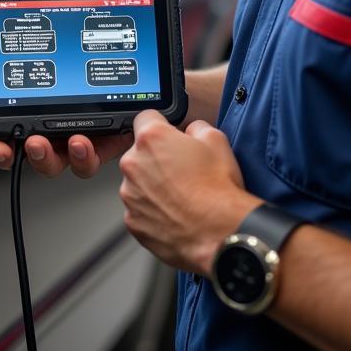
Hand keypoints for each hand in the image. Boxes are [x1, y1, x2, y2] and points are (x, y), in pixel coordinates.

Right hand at [0, 75, 129, 177]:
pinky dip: (90, 153)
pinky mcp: (106, 140)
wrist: (108, 81)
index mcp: (30, 129)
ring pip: (71, 163)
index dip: (1, 153)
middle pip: (41, 159)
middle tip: (32, 143)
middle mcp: (54, 140)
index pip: (10, 148)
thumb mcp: (12, 77)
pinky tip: (87, 140)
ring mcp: (80, 142)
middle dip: (35, 156)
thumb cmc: (55, 86)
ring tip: (72, 141)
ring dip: (70, 156)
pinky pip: (97, 156)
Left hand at [118, 109, 258, 275]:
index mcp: (151, 139)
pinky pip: (140, 209)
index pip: (145, 118)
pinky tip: (175, 214)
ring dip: (153, 186)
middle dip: (157, 159)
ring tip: (182, 196)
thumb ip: (195, 127)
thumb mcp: (217, 140)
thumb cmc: (218, 190)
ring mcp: (130, 194)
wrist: (220, 233)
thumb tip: (190, 130)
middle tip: (182, 171)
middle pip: (139, 153)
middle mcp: (134, 164)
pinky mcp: (133, 220)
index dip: (161, 126)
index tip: (169, 136)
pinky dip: (153, 211)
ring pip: (138, 183)